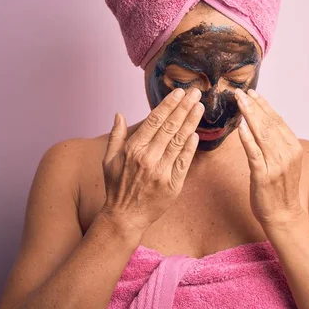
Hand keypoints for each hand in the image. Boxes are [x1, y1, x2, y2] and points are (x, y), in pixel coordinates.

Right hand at [100, 88, 203, 234]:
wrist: (125, 216)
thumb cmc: (117, 186)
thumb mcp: (108, 160)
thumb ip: (116, 135)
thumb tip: (119, 114)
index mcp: (132, 149)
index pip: (154, 121)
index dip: (167, 105)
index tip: (178, 92)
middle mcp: (147, 158)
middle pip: (169, 127)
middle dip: (183, 107)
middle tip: (195, 92)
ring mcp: (160, 171)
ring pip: (178, 141)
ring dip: (190, 122)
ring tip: (199, 107)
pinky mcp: (172, 184)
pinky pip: (184, 161)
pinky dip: (190, 147)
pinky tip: (196, 133)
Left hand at [234, 88, 304, 229]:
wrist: (284, 215)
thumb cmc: (280, 187)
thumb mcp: (285, 161)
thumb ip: (277, 143)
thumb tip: (263, 122)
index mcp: (293, 147)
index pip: (277, 120)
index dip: (264, 105)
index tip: (252, 93)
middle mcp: (287, 153)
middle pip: (269, 124)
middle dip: (254, 106)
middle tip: (240, 92)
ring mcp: (276, 165)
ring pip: (262, 135)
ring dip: (249, 116)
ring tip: (239, 102)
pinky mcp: (263, 176)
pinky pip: (254, 154)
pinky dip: (248, 139)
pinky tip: (240, 127)